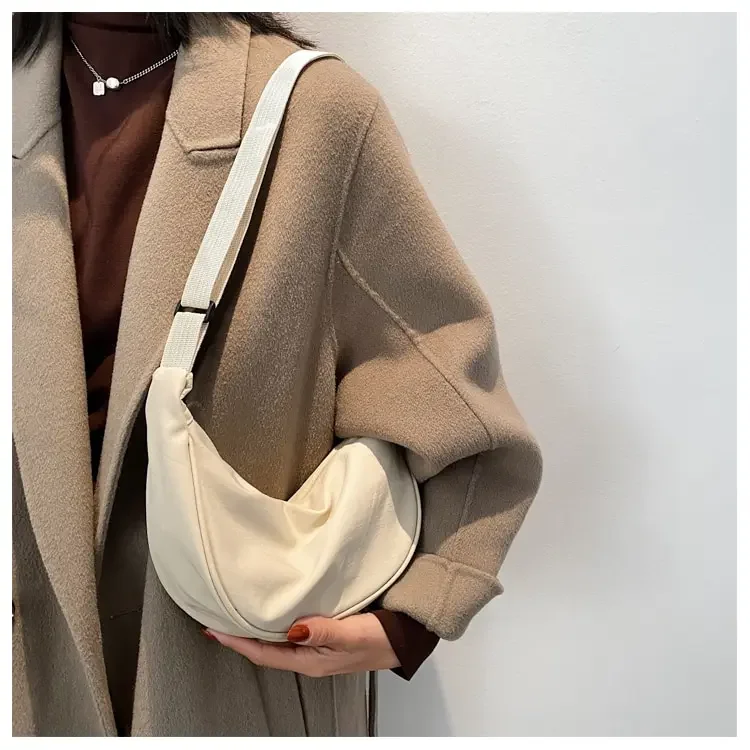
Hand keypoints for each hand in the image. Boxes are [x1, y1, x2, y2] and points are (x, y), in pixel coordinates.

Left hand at [202, 613, 399, 676]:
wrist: (405, 637)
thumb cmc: (381, 637)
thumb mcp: (352, 634)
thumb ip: (323, 632)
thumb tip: (293, 630)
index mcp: (310, 661)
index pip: (264, 653)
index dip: (238, 643)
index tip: (215, 631)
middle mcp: (308, 657)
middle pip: (264, 649)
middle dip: (240, 636)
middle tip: (217, 618)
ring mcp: (315, 647)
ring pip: (276, 640)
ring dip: (255, 629)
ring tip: (236, 612)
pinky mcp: (323, 635)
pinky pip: (290, 631)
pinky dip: (274, 621)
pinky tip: (271, 609)